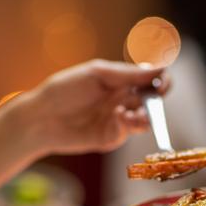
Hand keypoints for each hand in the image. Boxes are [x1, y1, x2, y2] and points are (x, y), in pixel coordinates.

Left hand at [9, 59, 168, 155]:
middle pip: (151, 101)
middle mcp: (123, 99)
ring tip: (134, 115)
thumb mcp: (98, 74)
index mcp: (121, 80)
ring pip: (144, 120)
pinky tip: (119, 118)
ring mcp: (118, 119)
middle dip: (155, 102)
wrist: (42, 117)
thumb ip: (129, 73)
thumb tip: (160, 68)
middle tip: (151, 102)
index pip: (151, 80)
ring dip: (145, 117)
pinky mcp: (111, 137)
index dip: (162, 81)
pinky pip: (128, 132)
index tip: (163, 84)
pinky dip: (128, 125)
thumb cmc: (65, 89)